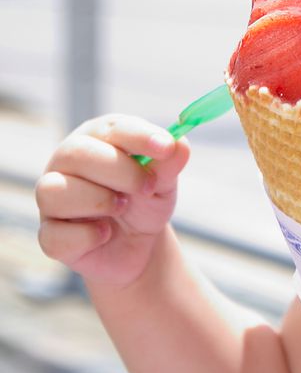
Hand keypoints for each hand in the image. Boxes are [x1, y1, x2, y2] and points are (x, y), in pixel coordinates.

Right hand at [36, 114, 189, 287]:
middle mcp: (68, 162)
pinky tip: (104, 234)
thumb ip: (170, 162)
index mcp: (98, 138)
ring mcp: (53, 198)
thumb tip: (178, 144)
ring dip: (96, 200)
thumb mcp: (164, 182)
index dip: (139, 136)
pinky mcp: (49, 234)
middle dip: (119, 170)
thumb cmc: (146, 200)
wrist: (139, 244)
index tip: (165, 147)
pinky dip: (86, 236)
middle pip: (76, 153)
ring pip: (53, 191)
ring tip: (121, 207)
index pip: (112, 128)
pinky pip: (54, 235)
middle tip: (147, 186)